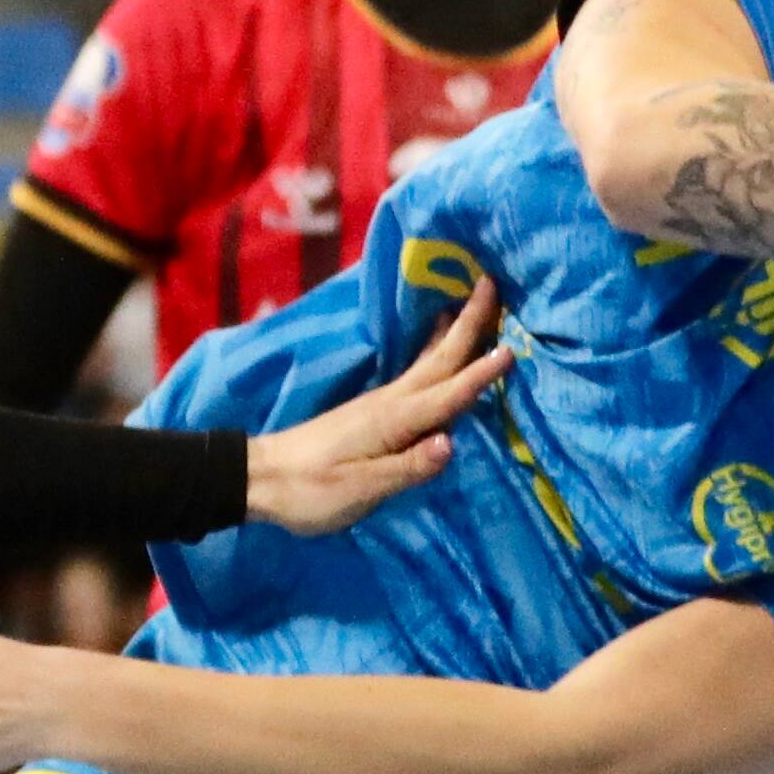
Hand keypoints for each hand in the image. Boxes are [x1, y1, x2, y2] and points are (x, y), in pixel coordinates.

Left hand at [240, 284, 509, 532]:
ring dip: (454, 330)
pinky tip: (436, 345)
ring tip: (475, 302)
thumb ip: (405, 468)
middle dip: (468, 323)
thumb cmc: (309, 490)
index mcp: (392, 420)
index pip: (446, 395)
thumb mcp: (359, 489)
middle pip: (438, 359)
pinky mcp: (373, 410)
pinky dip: (434, 350)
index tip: (512, 348)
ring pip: (428, 360)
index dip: (480, 375)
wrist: (261, 477)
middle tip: (493, 282)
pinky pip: (417, 372)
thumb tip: (450, 443)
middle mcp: (390, 402)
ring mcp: (380, 402)